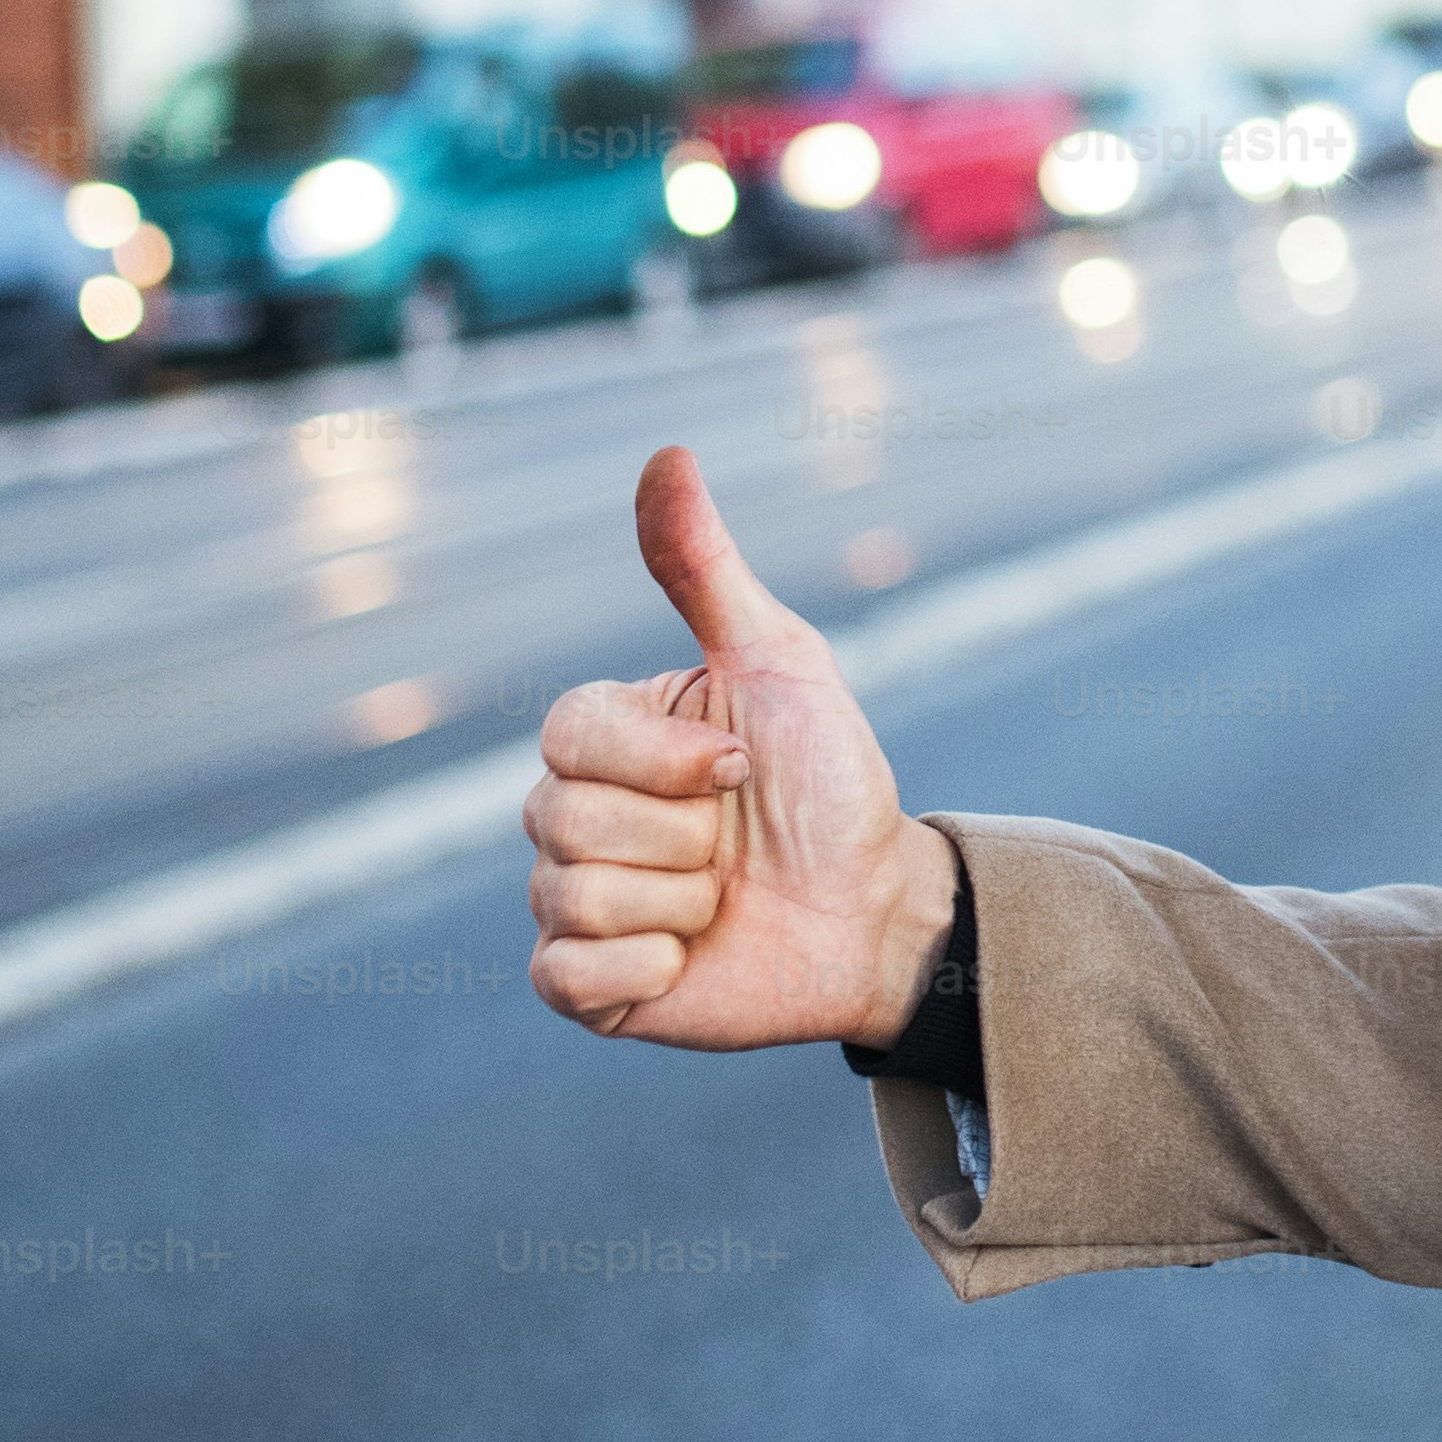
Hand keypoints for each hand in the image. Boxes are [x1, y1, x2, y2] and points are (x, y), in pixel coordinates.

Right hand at [526, 447, 958, 1051]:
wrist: (878, 910)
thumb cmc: (831, 780)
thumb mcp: (780, 662)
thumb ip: (705, 570)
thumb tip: (668, 453)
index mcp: (606, 735)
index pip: (566, 733)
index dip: (662, 760)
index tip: (740, 766)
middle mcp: (573, 813)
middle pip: (563, 819)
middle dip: (681, 834)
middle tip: (735, 841)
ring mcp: (573, 902)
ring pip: (570, 895)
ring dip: (679, 900)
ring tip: (725, 897)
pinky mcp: (587, 988)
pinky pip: (564, 978)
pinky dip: (642, 971)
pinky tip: (691, 958)